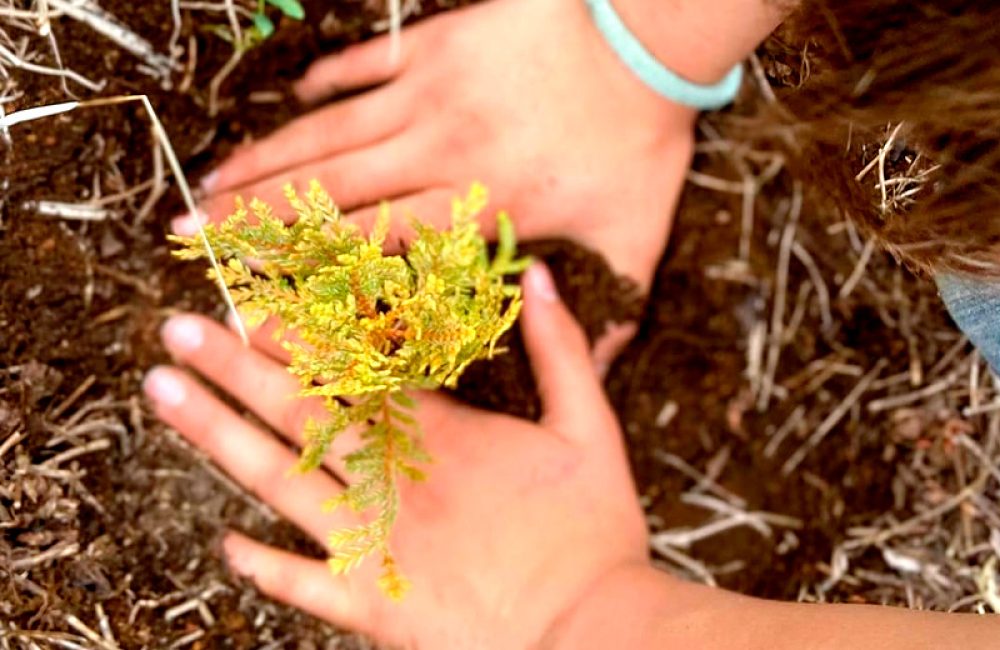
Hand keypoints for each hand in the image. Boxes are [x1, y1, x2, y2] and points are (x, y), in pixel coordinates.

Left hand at [143, 263, 653, 648]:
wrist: (594, 635)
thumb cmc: (596, 534)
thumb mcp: (592, 428)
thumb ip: (562, 349)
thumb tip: (541, 277)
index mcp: (440, 438)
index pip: (352, 367)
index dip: (298, 328)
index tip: (253, 294)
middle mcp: (390, 483)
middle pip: (296, 413)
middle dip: (232, 365)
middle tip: (176, 327)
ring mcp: (373, 545)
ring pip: (277, 481)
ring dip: (215, 435)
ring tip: (163, 393)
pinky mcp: (374, 605)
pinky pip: (302, 584)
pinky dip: (261, 564)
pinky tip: (224, 543)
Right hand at [177, 0, 696, 291]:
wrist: (648, 36)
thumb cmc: (642, 141)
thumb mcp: (635, 238)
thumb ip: (609, 308)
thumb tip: (600, 369)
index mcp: (477, 207)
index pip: (371, 248)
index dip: (306, 274)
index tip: (255, 294)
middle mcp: (436, 153)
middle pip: (326, 190)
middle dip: (252, 217)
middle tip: (190, 235)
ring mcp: (428, 93)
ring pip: (328, 133)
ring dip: (265, 158)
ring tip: (210, 181)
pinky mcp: (433, 46)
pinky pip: (361, 67)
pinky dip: (323, 85)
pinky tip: (290, 101)